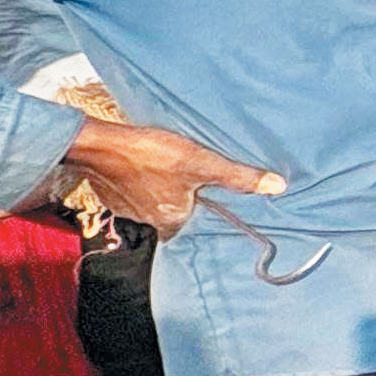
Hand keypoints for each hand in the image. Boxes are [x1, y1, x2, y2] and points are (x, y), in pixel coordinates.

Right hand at [57, 118, 281, 238]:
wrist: (99, 145)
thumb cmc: (151, 154)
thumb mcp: (201, 162)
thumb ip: (238, 177)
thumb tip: (276, 187)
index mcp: (172, 221)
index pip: (195, 230)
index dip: (207, 218)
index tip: (215, 207)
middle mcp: (148, 222)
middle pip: (175, 214)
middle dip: (186, 201)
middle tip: (196, 183)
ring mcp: (127, 210)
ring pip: (154, 203)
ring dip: (163, 191)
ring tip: (173, 173)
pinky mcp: (111, 195)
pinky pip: (133, 193)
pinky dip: (142, 184)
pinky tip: (149, 168)